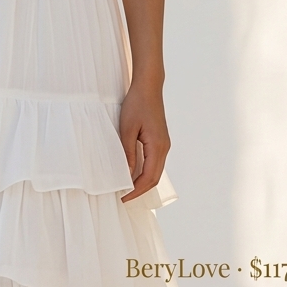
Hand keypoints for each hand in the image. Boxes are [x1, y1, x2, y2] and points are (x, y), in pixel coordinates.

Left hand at [118, 81, 169, 201]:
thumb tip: (127, 174)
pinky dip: (144, 173)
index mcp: (157, 146)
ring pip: (155, 172)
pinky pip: (154, 163)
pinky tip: (132, 175)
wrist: (148, 87)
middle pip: (154, 178)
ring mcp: (164, 145)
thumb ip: (127, 152)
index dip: (136, 191)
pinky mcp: (160, 141)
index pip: (148, 177)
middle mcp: (164, 148)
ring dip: (142, 183)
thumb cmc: (136, 104)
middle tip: (123, 198)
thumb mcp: (126, 129)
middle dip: (139, 191)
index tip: (123, 198)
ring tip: (126, 189)